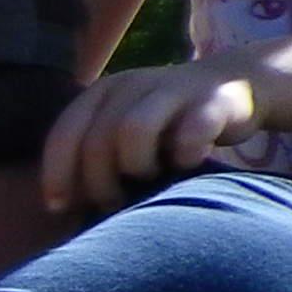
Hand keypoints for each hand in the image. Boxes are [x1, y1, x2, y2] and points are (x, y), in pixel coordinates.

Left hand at [42, 57, 260, 211]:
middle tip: (112, 201)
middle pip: (97, 140)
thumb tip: (61, 205)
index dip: (56, 174)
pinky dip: (184, 156)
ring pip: (133, 130)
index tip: (58, 207)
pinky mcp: (213, 101)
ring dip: (136, 166)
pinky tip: (186, 164)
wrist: (235, 84)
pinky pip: (191, 133)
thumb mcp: (121, 130)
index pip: (65, 134)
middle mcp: (133, 85)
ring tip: (149, 178)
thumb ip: (93, 155)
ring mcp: (174, 89)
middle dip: (98, 181)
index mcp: (103, 92)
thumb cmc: (167, 124)